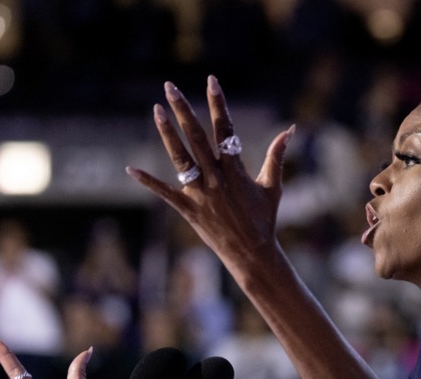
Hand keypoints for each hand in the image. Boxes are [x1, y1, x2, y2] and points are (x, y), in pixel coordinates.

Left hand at [125, 76, 294, 269]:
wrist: (252, 254)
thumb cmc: (264, 220)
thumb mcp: (273, 186)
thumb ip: (277, 156)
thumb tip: (291, 130)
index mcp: (237, 170)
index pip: (226, 130)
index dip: (218, 104)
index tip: (211, 81)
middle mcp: (217, 179)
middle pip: (198, 138)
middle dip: (184, 110)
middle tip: (170, 87)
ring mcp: (201, 194)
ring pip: (181, 159)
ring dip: (167, 134)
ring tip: (156, 111)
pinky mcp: (189, 210)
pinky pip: (165, 193)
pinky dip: (148, 182)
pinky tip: (130, 169)